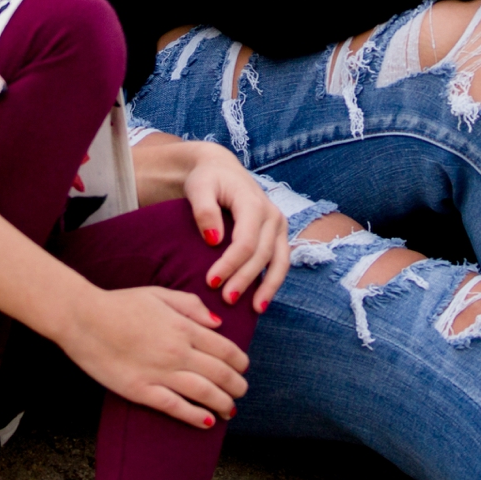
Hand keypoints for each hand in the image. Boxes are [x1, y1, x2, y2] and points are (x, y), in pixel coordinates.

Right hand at [55, 284, 249, 429]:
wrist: (84, 318)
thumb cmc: (119, 303)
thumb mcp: (159, 294)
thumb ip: (191, 306)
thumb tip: (218, 322)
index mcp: (183, 327)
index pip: (224, 348)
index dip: (240, 361)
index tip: (243, 367)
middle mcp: (177, 351)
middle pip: (220, 373)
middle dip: (237, 385)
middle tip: (242, 391)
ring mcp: (159, 372)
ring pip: (203, 392)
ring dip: (223, 403)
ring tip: (230, 410)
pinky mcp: (141, 390)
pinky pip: (174, 406)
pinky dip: (194, 415)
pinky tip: (206, 421)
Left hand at [179, 144, 291, 311]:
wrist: (221, 169)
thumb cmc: (207, 179)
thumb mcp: (199, 187)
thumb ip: (204, 210)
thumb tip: (213, 241)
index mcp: (253, 203)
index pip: (245, 241)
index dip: (230, 264)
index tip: (211, 282)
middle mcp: (272, 215)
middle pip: (261, 254)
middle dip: (244, 280)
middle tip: (225, 300)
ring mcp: (279, 225)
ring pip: (279, 261)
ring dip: (267, 287)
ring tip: (255, 310)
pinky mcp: (279, 235)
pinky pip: (281, 262)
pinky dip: (273, 282)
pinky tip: (261, 301)